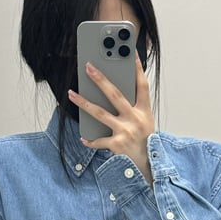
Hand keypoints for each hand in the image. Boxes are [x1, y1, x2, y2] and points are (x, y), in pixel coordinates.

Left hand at [68, 56, 154, 184]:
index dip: (138, 68)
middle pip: (115, 95)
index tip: (132, 52)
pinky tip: (83, 138)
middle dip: (101, 79)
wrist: (149, 167)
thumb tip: (116, 93)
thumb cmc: (146, 143)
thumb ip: (134, 107)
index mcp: (144, 111)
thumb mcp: (146, 122)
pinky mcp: (116, 145)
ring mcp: (125, 132)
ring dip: (83, 103)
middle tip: (88, 67)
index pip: (142, 85)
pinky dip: (90, 140)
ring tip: (71, 94)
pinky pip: (99, 141)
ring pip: (100, 114)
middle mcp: (135, 119)